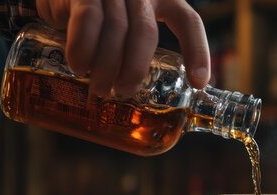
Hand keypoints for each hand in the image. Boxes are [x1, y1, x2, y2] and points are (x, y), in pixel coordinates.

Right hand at [36, 0, 210, 95]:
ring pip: (116, 28)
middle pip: (146, 32)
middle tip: (124, 92)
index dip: (197, 52)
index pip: (188, 21)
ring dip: (107, 64)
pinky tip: (79, 66)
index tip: (197, 83)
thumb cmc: (97, 20)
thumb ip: (141, 53)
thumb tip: (157, 102)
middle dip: (135, 67)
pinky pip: (87, 18)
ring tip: (100, 88)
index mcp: (163, 0)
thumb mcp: (127, 31)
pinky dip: (83, 47)